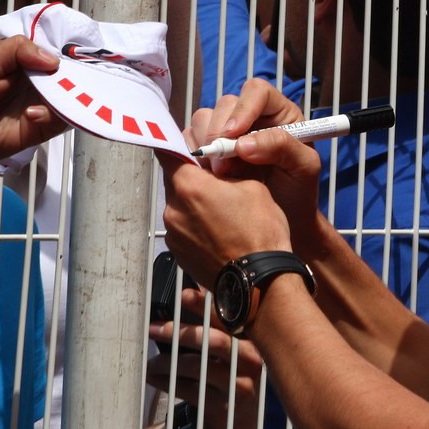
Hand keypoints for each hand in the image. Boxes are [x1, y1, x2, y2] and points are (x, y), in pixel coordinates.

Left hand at [0, 36, 65, 172]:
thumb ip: (19, 50)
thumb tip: (54, 60)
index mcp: (23, 62)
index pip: (55, 56)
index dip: (67, 56)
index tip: (78, 56)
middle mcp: (34, 84)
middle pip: (68, 79)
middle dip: (74, 79)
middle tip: (69, 79)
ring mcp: (36, 107)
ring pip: (69, 101)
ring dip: (67, 99)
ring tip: (53, 97)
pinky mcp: (34, 130)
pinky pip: (57, 123)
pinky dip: (53, 117)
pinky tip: (31, 114)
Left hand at [147, 288, 261, 428]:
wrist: (238, 428)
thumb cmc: (229, 380)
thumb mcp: (230, 354)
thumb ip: (216, 327)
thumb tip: (196, 290)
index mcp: (251, 342)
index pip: (230, 319)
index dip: (207, 306)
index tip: (184, 294)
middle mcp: (250, 362)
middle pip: (214, 341)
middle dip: (180, 332)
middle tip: (153, 328)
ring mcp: (238, 386)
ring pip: (196, 367)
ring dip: (167, 362)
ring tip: (149, 362)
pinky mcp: (222, 408)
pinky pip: (188, 390)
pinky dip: (167, 382)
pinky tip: (153, 377)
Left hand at [159, 79, 322, 283]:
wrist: (260, 282)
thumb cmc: (261, 235)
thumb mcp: (254, 185)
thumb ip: (230, 168)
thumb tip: (221, 161)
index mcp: (190, 186)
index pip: (167, 151)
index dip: (179, 146)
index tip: (188, 146)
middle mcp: (174, 209)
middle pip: (175, 180)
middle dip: (193, 178)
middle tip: (218, 181)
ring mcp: (174, 235)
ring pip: (179, 206)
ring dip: (195, 204)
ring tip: (224, 213)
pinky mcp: (178, 254)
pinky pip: (183, 229)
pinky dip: (197, 226)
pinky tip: (221, 232)